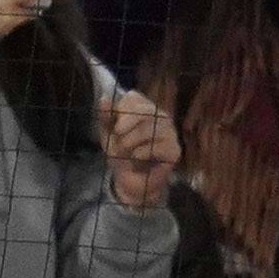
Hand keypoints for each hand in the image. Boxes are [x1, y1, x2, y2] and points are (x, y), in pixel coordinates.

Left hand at [100, 88, 176, 207]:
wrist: (130, 180)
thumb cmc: (120, 153)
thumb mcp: (107, 133)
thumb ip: (105, 116)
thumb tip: (103, 98)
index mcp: (144, 108)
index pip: (134, 98)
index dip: (120, 108)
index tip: (114, 123)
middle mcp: (161, 117)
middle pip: (145, 110)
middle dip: (126, 123)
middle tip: (117, 135)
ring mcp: (170, 133)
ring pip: (150, 129)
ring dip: (131, 141)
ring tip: (126, 151)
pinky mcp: (174, 150)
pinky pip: (157, 147)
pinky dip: (141, 153)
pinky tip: (138, 158)